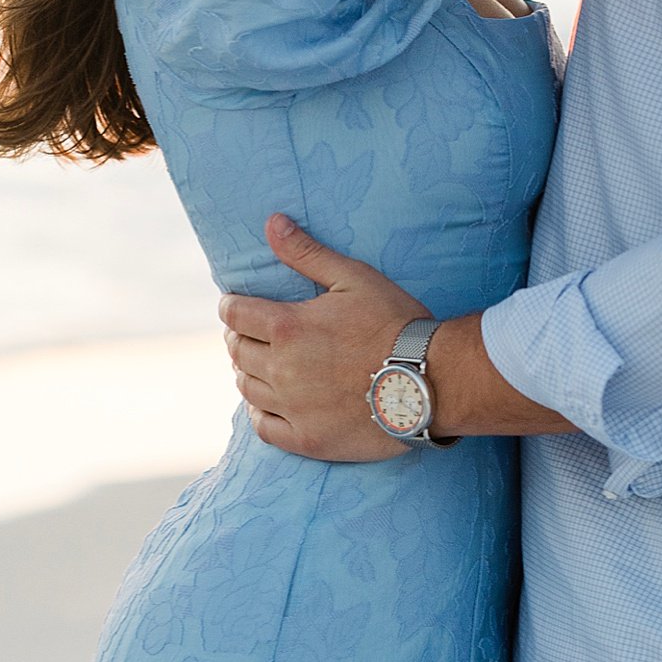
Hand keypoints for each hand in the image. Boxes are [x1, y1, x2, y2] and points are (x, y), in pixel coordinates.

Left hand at [219, 217, 426, 459]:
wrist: (430, 380)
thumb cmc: (395, 322)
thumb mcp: (354, 277)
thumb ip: (307, 253)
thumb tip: (272, 222)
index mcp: (287, 326)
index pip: (234, 314)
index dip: (232, 307)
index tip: (237, 307)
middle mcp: (281, 368)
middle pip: (237, 351)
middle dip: (239, 337)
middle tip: (252, 334)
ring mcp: (292, 407)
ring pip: (246, 388)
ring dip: (248, 372)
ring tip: (263, 365)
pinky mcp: (307, 438)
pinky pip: (264, 427)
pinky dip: (258, 412)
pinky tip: (267, 403)